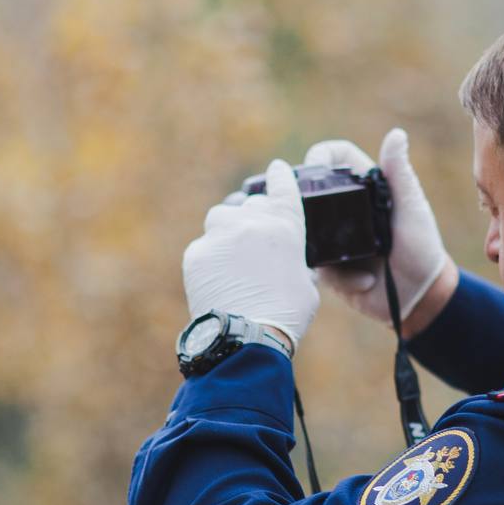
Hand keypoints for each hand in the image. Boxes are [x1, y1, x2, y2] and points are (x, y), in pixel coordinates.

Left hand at [183, 159, 318, 351]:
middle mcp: (251, 223)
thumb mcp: (307, 286)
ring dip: (228, 228)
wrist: (246, 336)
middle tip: (256, 239)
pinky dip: (211, 257)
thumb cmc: (285, 315)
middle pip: (251, 205)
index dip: (280, 176)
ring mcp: (220, 236)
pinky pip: (203, 246)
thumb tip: (293, 266)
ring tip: (232, 252)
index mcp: (285, 226)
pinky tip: (217, 278)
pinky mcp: (196, 254)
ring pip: (222, 217)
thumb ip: (297, 265)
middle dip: (254, 216)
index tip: (276, 168)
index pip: (283, 188)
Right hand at [304, 128, 452, 330]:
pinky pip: (320, 268)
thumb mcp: (411, 210)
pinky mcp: (331, 269)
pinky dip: (343, 277)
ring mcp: (334, 240)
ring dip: (324, 248)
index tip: (313, 166)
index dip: (321, 155)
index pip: (336, 159)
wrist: (420, 296)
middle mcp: (345, 211)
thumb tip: (397, 134)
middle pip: (310, 192)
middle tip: (313, 218)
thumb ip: (400, 175)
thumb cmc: (422, 248)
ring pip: (305, 231)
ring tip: (352, 261)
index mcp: (364, 189)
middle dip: (305, 202)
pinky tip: (366, 282)